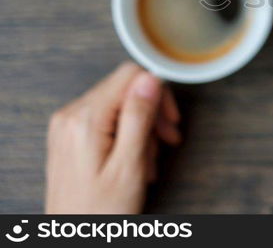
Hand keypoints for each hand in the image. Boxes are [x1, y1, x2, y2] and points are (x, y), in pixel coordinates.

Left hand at [45, 62, 180, 212]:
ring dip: (142, 126)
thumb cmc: (99, 212)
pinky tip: (135, 157)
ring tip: (150, 157)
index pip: (130, 76)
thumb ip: (138, 117)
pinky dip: (126, 133)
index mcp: (85, 119)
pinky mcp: (70, 135)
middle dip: (152, 112)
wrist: (71, 240)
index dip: (158, 92)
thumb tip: (150, 79)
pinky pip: (105, 118)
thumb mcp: (128, 165)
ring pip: (118, 103)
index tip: (170, 119)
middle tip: (168, 139)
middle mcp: (71, 115)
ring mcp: (67, 125)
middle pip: (124, 88)